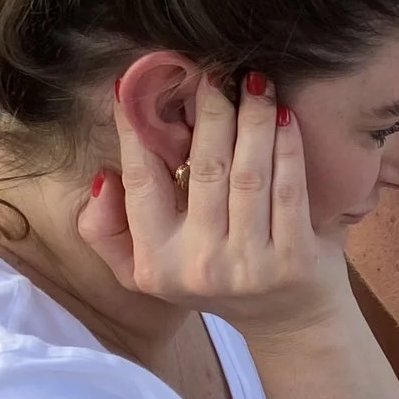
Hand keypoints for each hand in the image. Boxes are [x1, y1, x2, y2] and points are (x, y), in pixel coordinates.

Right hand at [79, 72, 346, 340]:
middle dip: (208, 112)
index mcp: (156, 264)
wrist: (291, 325)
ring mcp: (249, 265)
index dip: (136, 133)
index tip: (134, 88)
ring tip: (253, 81)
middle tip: (211, 73)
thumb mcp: (149, 270)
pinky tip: (284, 114)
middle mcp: (199, 266)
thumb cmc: (218, 280)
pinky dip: (287, 147)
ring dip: (250, 119)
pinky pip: (288, 189)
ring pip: (247, 174)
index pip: (141, 184)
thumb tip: (103, 175)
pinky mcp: (295, 260)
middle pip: (203, 169)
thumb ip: (109, 230)